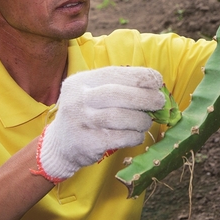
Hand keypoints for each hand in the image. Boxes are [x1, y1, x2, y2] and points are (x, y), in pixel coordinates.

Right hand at [32, 66, 165, 182]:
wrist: (60, 145)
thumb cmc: (86, 114)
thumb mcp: (93, 93)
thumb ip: (117, 86)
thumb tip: (154, 85)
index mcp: (81, 81)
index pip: (114, 74)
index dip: (140, 76)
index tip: (157, 81)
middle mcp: (78, 99)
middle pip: (117, 94)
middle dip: (144, 97)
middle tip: (159, 102)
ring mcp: (81, 122)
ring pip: (119, 117)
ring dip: (140, 119)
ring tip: (146, 122)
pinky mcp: (87, 143)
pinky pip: (118, 138)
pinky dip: (134, 136)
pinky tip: (137, 135)